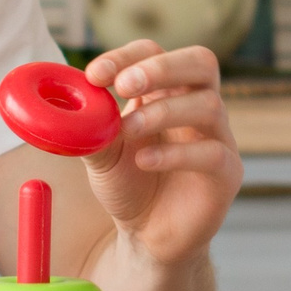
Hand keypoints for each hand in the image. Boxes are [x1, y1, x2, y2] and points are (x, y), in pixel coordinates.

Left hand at [80, 41, 243, 266]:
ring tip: (127, 130)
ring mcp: (219, 138)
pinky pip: (213, 153)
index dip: (127, 57)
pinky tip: (144, 162)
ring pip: (209, 105)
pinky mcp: (227, 174)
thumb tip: (63, 102)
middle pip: (201, 62)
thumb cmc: (128, 185)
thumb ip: (88, 126)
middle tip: (123, 86)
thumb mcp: (101, 151)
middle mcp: (198, 107)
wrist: (147, 236)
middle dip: (161, 68)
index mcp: (166, 92)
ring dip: (162, 112)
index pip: (155, 54)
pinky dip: (176, 153)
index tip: (94, 75)